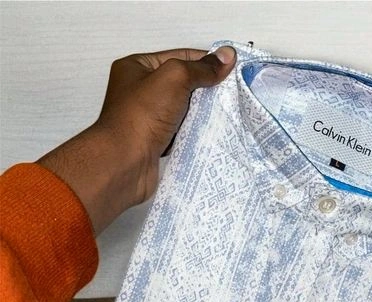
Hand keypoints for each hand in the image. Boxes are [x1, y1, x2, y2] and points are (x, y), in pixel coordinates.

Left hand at [38, 46, 236, 234]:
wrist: (125, 163)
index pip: (179, 57)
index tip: (231, 69)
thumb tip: (227, 56)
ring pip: (185, 109)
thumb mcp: (174, 78)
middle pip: (183, 84)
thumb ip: (201, 68)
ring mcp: (149, 118)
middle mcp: (140, 91)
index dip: (205, 61)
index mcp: (137, 67)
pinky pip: (183, 131)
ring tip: (229, 112)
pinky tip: (214, 132)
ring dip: (204, 112)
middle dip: (207, 88)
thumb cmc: (142, 116)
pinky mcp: (157, 141)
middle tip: (233, 92)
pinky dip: (197, 131)